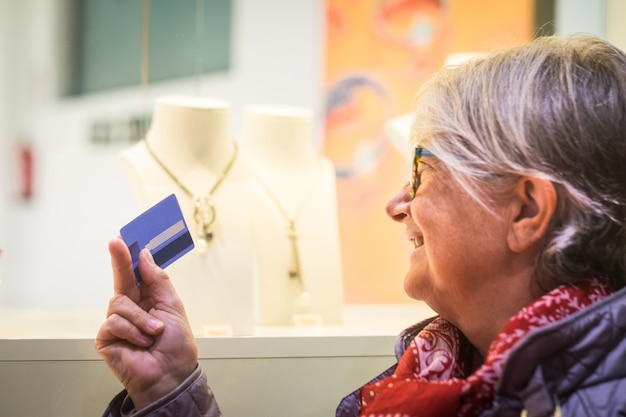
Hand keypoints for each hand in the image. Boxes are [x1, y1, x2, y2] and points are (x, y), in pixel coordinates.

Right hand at [95, 237, 197, 409]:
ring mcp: (117, 322)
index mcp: (147, 299)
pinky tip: (141, 343)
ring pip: (119, 304)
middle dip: (119, 260)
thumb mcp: (173, 306)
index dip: (128, 256)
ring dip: (141, 319)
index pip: (135, 273)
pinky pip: (115, 322)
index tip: (123, 239)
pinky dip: (132, 331)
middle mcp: (130, 308)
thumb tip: (144, 255)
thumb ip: (157, 280)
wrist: (170, 375)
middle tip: (116, 242)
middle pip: (120, 279)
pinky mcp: (106, 338)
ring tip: (154, 333)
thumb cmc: (175, 345)